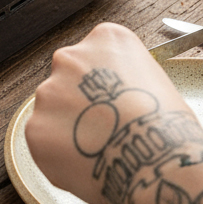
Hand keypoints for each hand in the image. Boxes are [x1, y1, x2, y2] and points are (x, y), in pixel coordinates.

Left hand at [25, 23, 188, 203]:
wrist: (156, 160)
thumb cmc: (166, 125)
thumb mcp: (155, 81)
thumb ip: (123, 80)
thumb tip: (114, 99)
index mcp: (105, 40)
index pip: (95, 57)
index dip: (106, 86)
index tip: (114, 102)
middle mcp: (70, 57)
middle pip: (68, 80)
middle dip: (81, 103)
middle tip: (105, 129)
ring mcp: (48, 91)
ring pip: (53, 110)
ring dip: (68, 128)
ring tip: (99, 150)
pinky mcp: (35, 126)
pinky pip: (44, 140)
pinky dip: (59, 153)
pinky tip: (85, 163)